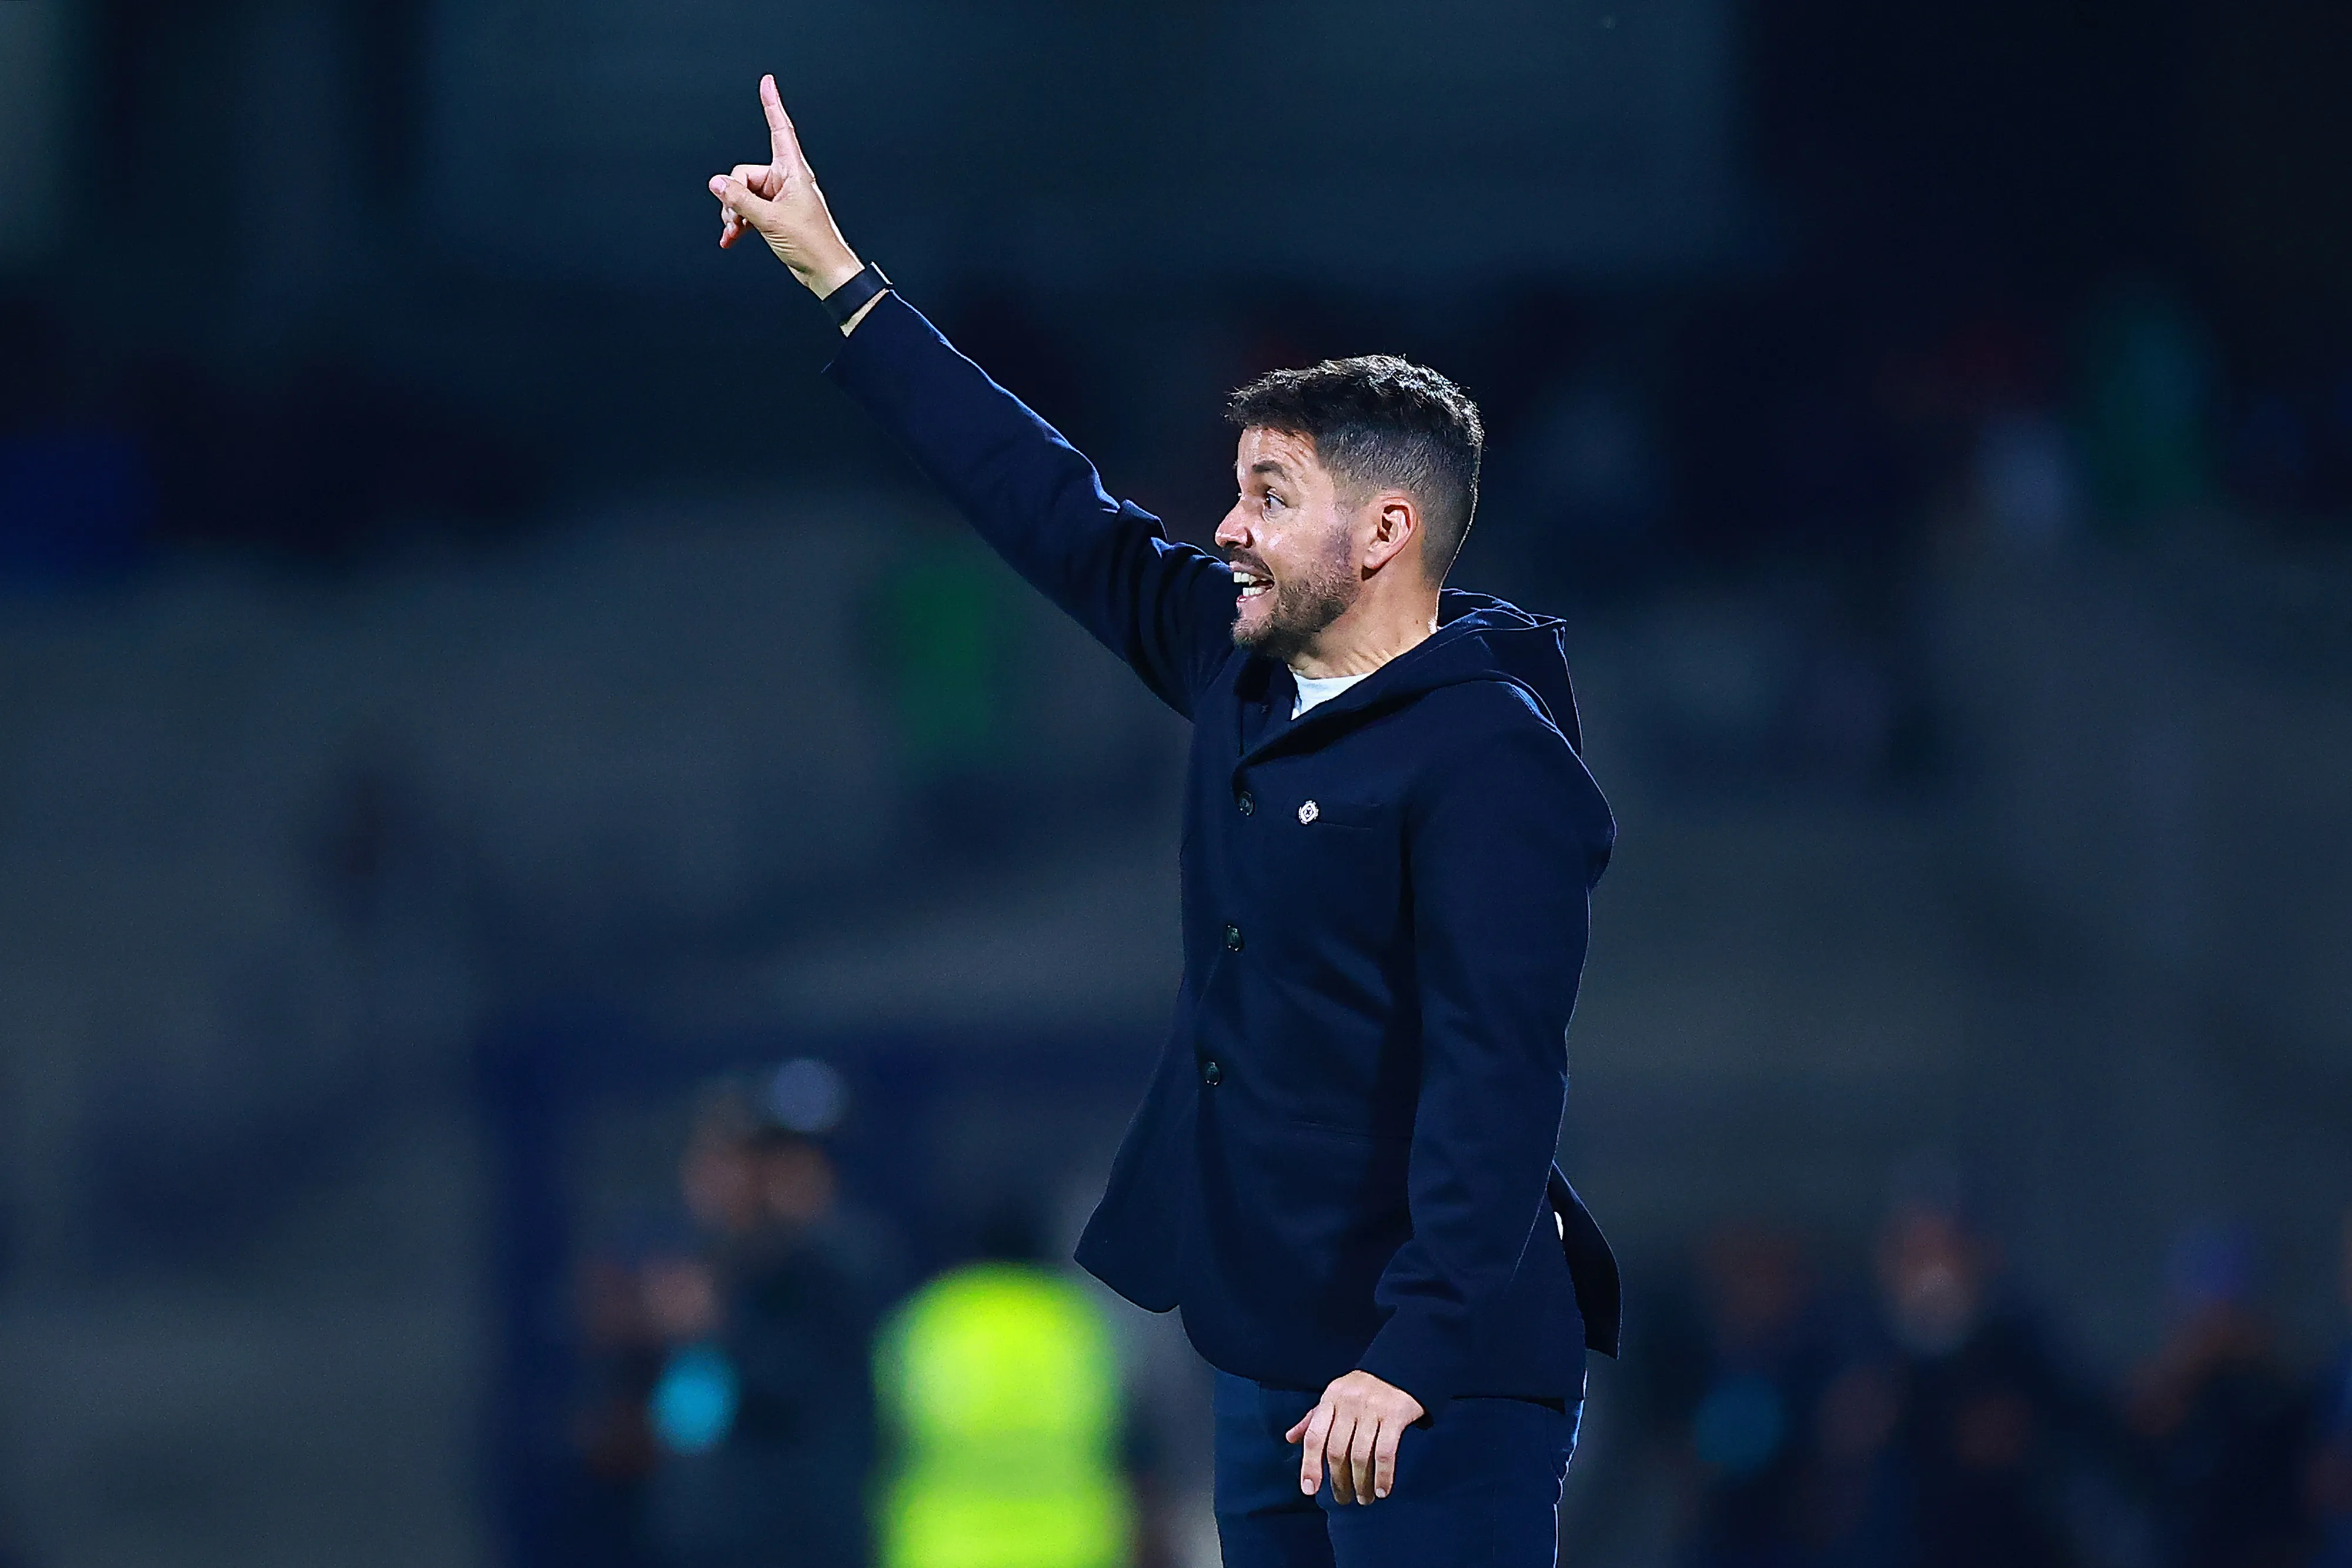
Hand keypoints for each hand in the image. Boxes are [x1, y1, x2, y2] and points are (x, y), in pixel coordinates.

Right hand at [707, 74, 864, 299]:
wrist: (824, 271)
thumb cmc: (811, 243)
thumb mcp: (769, 219)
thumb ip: (739, 200)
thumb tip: (717, 183)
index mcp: (792, 171)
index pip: (779, 129)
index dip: (772, 105)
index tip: (768, 83)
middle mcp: (786, 180)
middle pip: (745, 174)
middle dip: (733, 196)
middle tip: (735, 218)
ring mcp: (780, 197)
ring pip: (743, 194)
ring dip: (734, 213)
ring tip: (735, 230)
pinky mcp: (775, 214)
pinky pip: (748, 210)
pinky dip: (738, 223)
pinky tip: (731, 238)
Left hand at [1285, 1370, 1423, 1504]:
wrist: (1400, 1367)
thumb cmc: (1362, 1388)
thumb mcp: (1335, 1397)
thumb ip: (1313, 1419)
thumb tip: (1290, 1438)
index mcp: (1331, 1399)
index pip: (1315, 1436)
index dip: (1310, 1465)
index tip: (1309, 1490)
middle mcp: (1349, 1403)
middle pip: (1337, 1450)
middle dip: (1339, 1481)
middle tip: (1343, 1499)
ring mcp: (1372, 1408)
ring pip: (1360, 1455)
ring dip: (1361, 1483)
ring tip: (1364, 1499)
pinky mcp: (1395, 1414)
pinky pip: (1385, 1451)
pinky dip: (1383, 1475)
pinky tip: (1382, 1490)